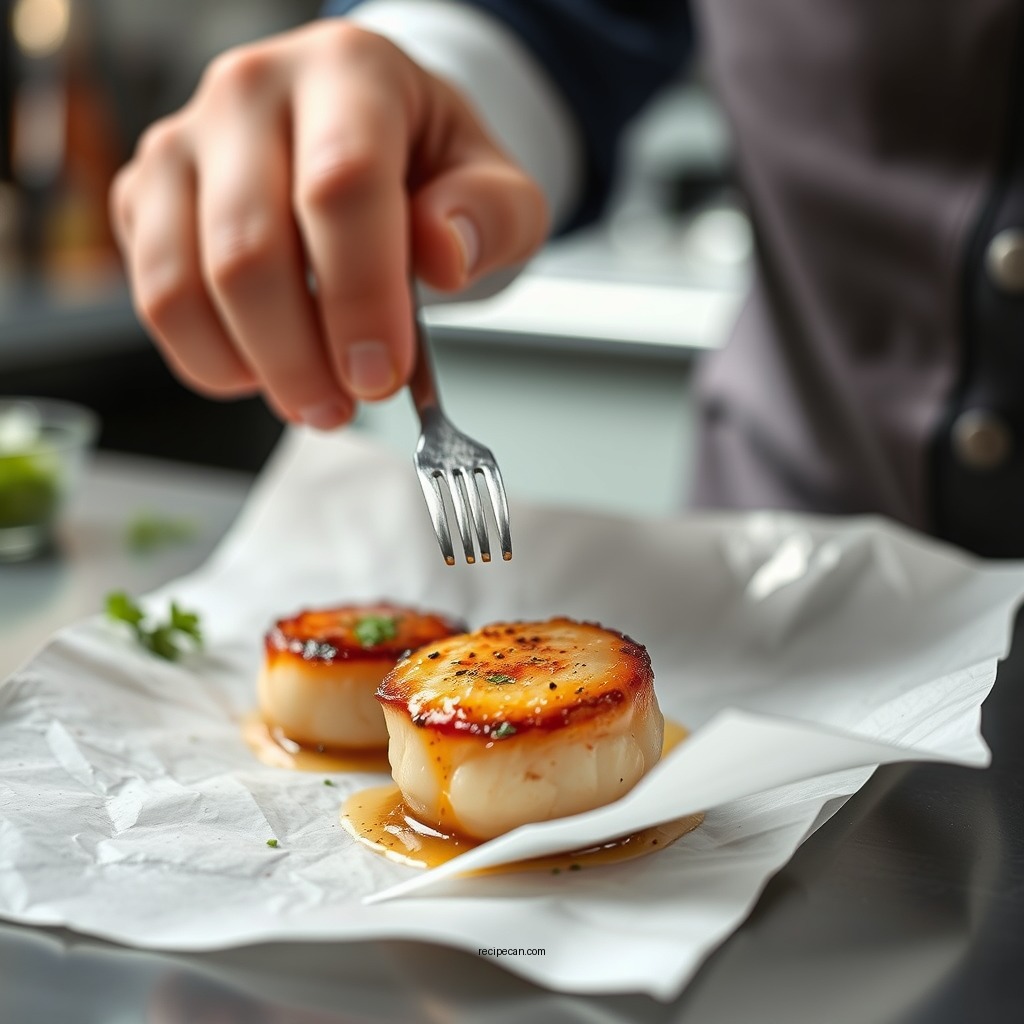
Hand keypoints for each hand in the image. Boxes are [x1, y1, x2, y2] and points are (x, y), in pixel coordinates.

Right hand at [111, 21, 548, 428]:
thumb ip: (491, 217)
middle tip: (349, 404)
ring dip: (255, 369)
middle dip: (303, 357)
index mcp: (349, 73)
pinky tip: (264, 369)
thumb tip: (444, 255)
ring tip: (314, 399)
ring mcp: (183, 143)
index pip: (341, 184)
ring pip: (185, 285)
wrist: (366, 145)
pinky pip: (157, 302)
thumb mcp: (498, 190)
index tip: (383, 373)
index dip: (361, 297)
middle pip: (248, 250)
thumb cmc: (429, 172)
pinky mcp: (142, 196)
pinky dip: (211, 361)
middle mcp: (250, 93)